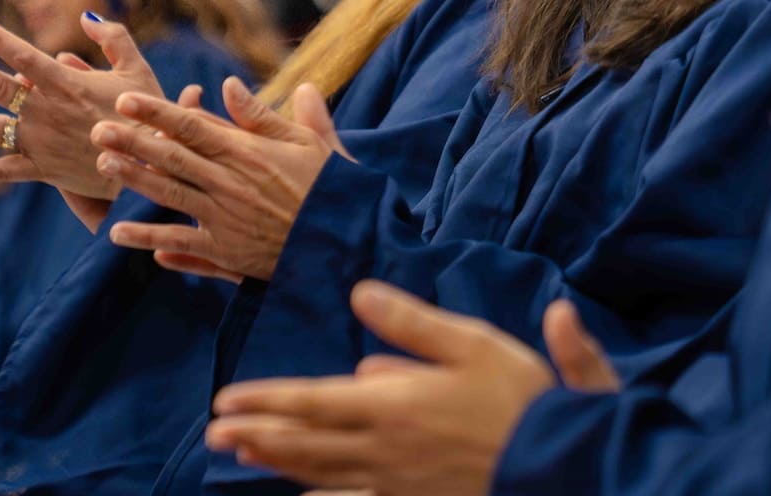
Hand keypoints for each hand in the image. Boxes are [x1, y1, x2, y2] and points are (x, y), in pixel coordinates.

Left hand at [0, 14, 165, 198]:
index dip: (0, 38)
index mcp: (67, 84)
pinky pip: (5, 170)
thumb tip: (86, 15)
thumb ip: (114, 36)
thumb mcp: (138, 69)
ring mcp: (40, 141)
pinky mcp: (43, 169)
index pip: (25, 55)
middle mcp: (46, 111)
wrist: (150, 166)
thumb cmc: (146, 115)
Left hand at [97, 79, 347, 282]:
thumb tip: (232, 84)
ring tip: (104, 166)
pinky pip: (180, 245)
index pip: (194, 127)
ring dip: (133, 181)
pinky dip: (149, 239)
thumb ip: (265, 116)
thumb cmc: (331, 188)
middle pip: (172, 158)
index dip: (158, 112)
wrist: (348, 243)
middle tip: (96, 129)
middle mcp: (230, 184)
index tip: (127, 99)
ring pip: (169, 196)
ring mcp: (225, 220)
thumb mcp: (309, 142)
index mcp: (249, 154)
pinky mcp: (227, 252)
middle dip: (133, 142)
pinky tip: (119, 233)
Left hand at [205, 281, 575, 495]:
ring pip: (323, 473)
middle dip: (258, 434)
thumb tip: (360, 293)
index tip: (225, 402)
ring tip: (244, 456)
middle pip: (307, 442)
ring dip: (279, 463)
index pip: (313, 401)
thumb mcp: (471, 342)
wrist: (555, 463)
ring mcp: (396, 481)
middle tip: (214, 434)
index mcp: (393, 402)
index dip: (267, 400)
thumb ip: (411, 321)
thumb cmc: (518, 398)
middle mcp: (383, 447)